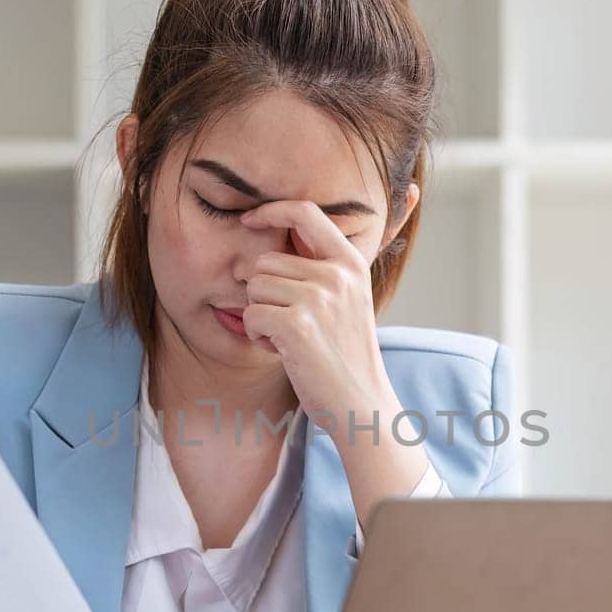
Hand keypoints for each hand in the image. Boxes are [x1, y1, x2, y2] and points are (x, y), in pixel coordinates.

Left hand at [238, 199, 390, 425]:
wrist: (361, 401)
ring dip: (260, 315)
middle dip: (263, 292)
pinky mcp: (296, 325)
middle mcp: (336, 274)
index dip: (271, 211)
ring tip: (288, 337)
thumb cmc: (346, 353)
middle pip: (265, 261)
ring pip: (254, 287)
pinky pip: (250, 316)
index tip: (250, 219)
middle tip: (289, 322)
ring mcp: (317, 298)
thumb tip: (278, 232)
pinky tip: (282, 350)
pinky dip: (257, 336)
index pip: (305, 212)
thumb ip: (321, 267)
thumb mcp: (347, 298)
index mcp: (350, 262)